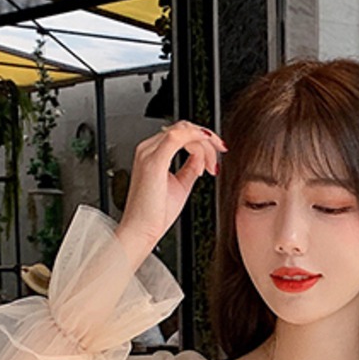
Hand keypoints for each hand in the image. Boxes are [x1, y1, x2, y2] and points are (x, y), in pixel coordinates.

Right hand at [116, 120, 226, 259]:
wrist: (141, 231)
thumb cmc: (155, 214)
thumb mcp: (180, 185)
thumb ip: (190, 168)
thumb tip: (201, 159)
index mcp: (152, 153)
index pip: (181, 133)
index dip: (202, 141)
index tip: (215, 159)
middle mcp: (148, 149)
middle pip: (185, 128)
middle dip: (207, 142)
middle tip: (217, 163)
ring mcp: (149, 153)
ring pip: (184, 130)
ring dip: (205, 146)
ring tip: (210, 169)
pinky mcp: (154, 161)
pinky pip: (178, 137)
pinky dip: (197, 143)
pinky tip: (205, 160)